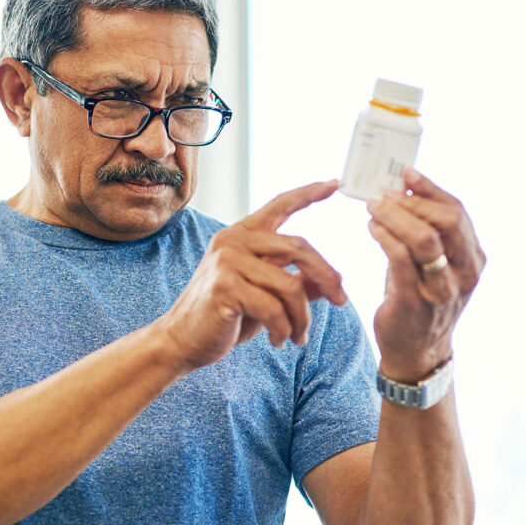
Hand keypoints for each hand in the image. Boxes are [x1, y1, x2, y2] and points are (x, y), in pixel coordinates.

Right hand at [158, 180, 347, 371]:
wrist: (183, 340)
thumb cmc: (225, 316)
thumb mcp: (264, 295)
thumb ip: (294, 282)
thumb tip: (332, 283)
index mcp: (241, 235)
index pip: (279, 205)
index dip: (308, 194)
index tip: (334, 183)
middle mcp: (233, 241)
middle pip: (299, 247)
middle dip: (327, 276)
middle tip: (342, 301)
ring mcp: (227, 262)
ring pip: (290, 285)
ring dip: (302, 317)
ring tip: (298, 337)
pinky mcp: (225, 287)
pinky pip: (274, 308)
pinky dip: (284, 329)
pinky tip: (280, 341)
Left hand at [365, 168, 485, 380]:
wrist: (416, 349)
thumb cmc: (421, 298)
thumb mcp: (432, 264)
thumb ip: (424, 232)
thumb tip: (402, 190)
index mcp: (473, 258)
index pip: (457, 212)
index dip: (431, 188)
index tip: (406, 173)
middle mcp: (465, 273)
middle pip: (447, 220)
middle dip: (413, 201)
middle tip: (386, 194)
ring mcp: (442, 289)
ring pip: (425, 239)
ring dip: (396, 216)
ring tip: (374, 208)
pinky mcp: (416, 302)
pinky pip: (401, 260)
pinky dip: (385, 237)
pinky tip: (372, 228)